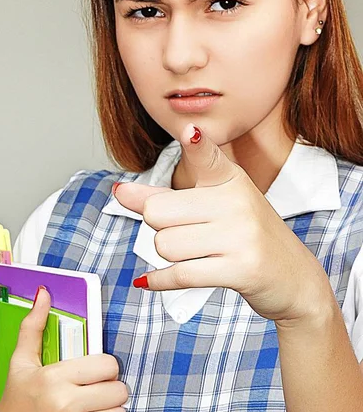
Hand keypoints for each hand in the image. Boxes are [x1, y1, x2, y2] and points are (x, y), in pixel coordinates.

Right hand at [0, 287, 127, 411]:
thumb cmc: (16, 401)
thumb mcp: (20, 363)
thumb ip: (33, 328)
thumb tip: (43, 295)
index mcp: (53, 378)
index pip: (107, 364)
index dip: (104, 366)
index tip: (94, 371)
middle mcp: (65, 404)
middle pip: (117, 390)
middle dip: (110, 389)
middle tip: (94, 389)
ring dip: (109, 409)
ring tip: (92, 405)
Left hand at [114, 123, 332, 324]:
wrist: (293, 277)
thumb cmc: (245, 235)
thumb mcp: (214, 205)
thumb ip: (164, 197)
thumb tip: (119, 191)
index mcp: (230, 179)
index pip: (207, 157)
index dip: (196, 144)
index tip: (190, 131)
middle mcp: (237, 202)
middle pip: (158, 212)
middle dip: (158, 228)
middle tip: (184, 233)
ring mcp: (241, 236)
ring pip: (165, 245)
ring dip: (169, 256)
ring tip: (196, 254)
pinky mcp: (241, 269)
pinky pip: (180, 274)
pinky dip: (159, 280)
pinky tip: (149, 280)